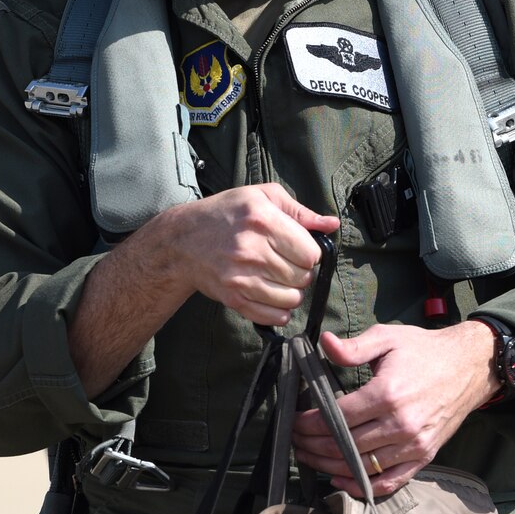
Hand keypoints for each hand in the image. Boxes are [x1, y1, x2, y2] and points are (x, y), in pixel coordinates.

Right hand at [154, 184, 339, 327]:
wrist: (182, 240)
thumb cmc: (225, 213)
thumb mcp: (261, 197)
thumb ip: (300, 211)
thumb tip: (332, 224)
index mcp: (263, 220)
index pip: (311, 253)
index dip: (309, 253)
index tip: (297, 249)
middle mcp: (252, 250)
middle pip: (303, 277)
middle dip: (300, 272)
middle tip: (286, 264)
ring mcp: (241, 277)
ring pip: (292, 299)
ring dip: (291, 292)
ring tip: (278, 279)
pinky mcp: (233, 298)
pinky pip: (273, 316)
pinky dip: (279, 311)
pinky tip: (272, 295)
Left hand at [290, 321, 498, 497]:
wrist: (469, 366)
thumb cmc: (424, 351)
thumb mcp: (388, 338)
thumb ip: (354, 346)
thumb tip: (324, 343)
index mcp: (387, 393)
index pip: (336, 417)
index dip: (309, 423)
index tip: (293, 421)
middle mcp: (401, 424)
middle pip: (344, 445)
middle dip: (312, 445)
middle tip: (294, 441)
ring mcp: (414, 444)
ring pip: (362, 466)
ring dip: (329, 466)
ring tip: (309, 457)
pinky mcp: (424, 457)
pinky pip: (390, 482)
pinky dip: (363, 487)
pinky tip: (340, 480)